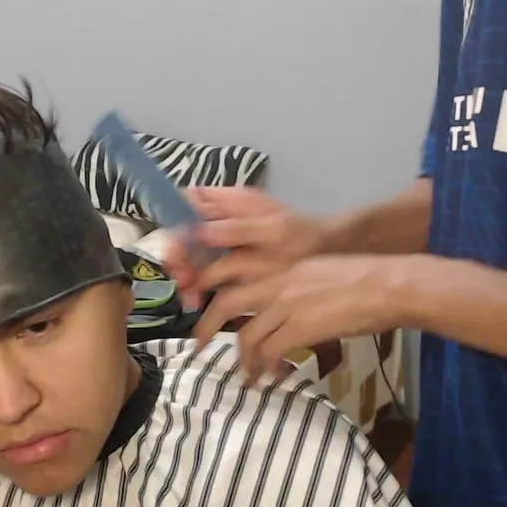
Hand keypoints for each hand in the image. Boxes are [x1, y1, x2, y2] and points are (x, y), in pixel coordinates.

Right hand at [164, 187, 330, 309]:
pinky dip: (199, 288)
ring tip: (191, 299)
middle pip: (184, 233)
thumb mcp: (273, 231)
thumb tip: (195, 230)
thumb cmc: (304, 236)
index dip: (175, 223)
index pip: (187, 203)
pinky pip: (206, 274)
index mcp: (230, 201)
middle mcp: (222, 219)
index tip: (176, 251)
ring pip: (192, 256)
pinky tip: (199, 304)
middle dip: (179, 258)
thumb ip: (235, 230)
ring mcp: (225, 243)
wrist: (330, 254)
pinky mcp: (231, 265)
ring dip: (186, 277)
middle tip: (183, 282)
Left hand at [196, 254, 415, 379]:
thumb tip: (294, 313)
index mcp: (283, 269)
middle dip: (207, 328)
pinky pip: (270, 352)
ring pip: (247, 336)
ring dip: (244, 361)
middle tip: (200, 347)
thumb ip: (300, 289)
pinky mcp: (300, 327)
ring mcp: (287, 305)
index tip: (211, 317)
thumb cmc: (367, 280)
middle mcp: (278, 283)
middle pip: (226, 304)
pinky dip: (266, 367)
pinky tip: (273, 377)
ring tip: (249, 377)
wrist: (390, 285)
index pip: (237, 281)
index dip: (218, 300)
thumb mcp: (323, 275)